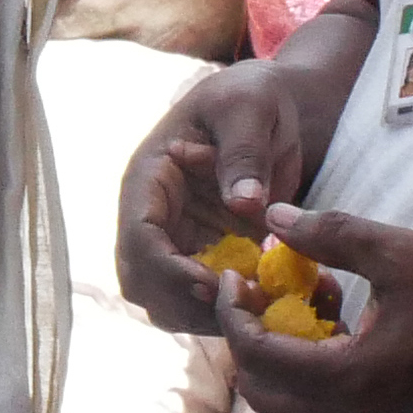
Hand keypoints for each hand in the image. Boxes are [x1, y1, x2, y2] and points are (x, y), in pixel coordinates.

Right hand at [120, 59, 325, 337]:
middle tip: (240, 306)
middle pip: (142, 282)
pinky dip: (233, 309)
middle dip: (183, 303)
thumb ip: (243, 152)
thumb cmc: (253, 96)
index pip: (138, 236)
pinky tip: (272, 301)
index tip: (213, 285)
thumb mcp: (249, 107)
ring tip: (260, 306)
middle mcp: (153, 217)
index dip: (167, 269)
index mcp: (148, 179)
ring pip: (168, 302)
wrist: (274, 107)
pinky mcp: (207, 257)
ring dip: (207, 315)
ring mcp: (178, 241)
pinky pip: (205, 299)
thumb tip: (242, 204)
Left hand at [214, 200, 412, 412]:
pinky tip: (336, 313)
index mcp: (350, 380)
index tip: (234, 274)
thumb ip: (330, 235)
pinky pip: (328, 401)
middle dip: (247, 343)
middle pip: (263, 394)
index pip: (258, 357)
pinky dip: (313, 364)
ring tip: (298, 296)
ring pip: (294, 403)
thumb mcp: (401, 252)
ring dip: (280, 355)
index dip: (233, 313)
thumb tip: (272, 218)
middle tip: (255, 293)